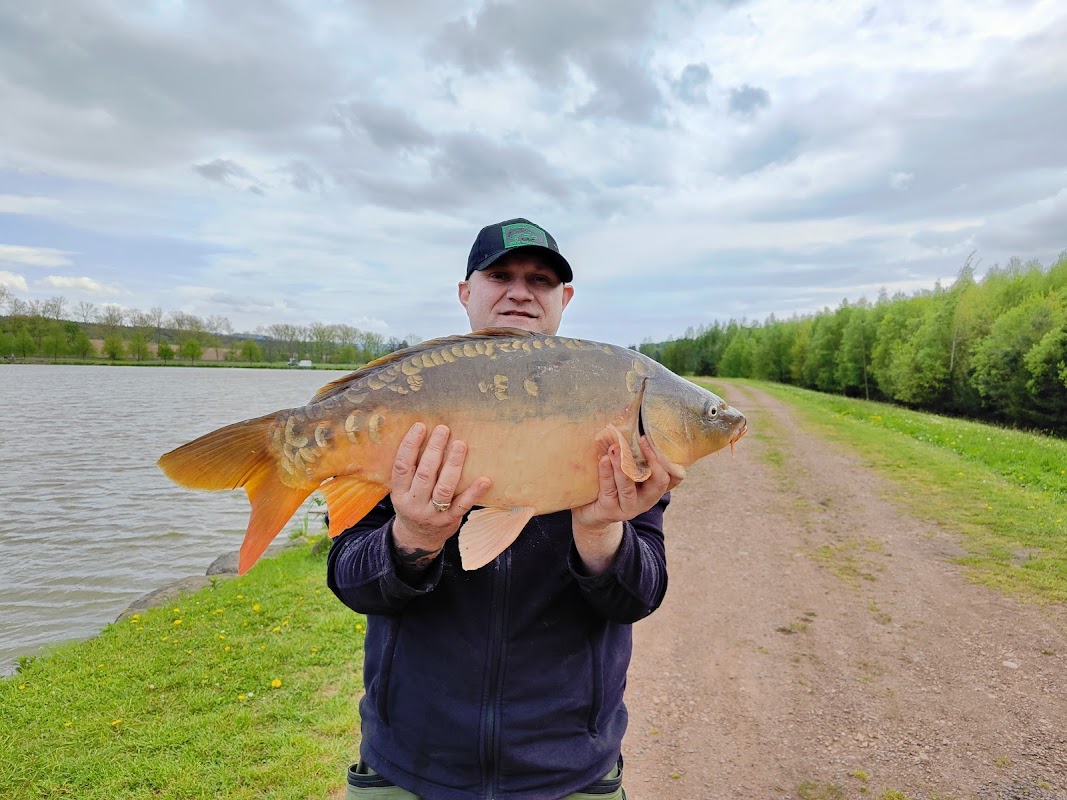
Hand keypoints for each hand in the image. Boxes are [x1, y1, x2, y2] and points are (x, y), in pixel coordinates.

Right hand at [389, 423, 490, 569]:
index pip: (402, 466)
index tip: (420, 427)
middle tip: (444, 429)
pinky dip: (474, 492)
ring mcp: (433, 514)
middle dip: (434, 449)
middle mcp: (414, 503)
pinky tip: (485, 479)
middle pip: (425, 474)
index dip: (410, 445)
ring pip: (443, 487)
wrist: (418, 539)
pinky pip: (463, 505)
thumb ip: (411, 470)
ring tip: (460, 444)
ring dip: (453, 464)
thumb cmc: (413, 504)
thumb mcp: (403, 490)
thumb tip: (426, 435)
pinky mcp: (450, 520)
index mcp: (399, 493)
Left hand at [571, 436, 681, 573]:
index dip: (669, 459)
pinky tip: (604, 459)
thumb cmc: (612, 483)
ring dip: (623, 466)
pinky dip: (607, 474)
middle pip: (660, 482)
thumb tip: (629, 420)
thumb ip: (633, 453)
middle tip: (642, 440)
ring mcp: (629, 507)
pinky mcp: (611, 510)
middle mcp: (647, 499)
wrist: (591, 512)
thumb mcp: (627, 469)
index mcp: (655, 487)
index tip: (652, 439)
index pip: (676, 476)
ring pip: (630, 487)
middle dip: (653, 459)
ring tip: (616, 448)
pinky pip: (610, 490)